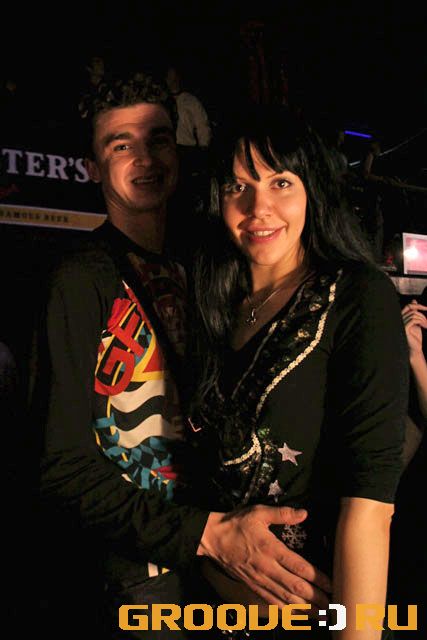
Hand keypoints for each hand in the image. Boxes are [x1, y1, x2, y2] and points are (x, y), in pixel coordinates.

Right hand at [197, 505, 330, 610]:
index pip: (299, 567)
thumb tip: (303, 513)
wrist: (212, 539)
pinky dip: (287, 610)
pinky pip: (272, 601)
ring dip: (306, 608)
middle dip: (317, 598)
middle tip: (334, 605)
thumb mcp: (258, 512)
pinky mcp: (253, 585)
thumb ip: (282, 513)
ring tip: (322, 614)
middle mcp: (266, 568)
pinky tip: (298, 614)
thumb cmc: (236, 524)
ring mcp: (259, 579)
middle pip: (296, 587)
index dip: (318, 578)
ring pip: (286, 598)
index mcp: (270, 548)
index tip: (332, 584)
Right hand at [401, 300, 426, 356]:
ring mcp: (401, 324)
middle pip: (411, 309)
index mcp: (402, 318)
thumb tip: (414, 301)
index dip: (417, 305)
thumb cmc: (416, 336)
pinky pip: (413, 320)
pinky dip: (421, 322)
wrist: (415, 348)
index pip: (408, 306)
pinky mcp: (405, 329)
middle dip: (421, 312)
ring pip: (414, 315)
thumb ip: (415, 312)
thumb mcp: (417, 322)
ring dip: (423, 319)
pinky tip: (425, 327)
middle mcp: (400, 320)